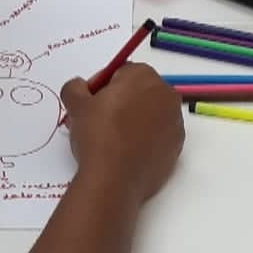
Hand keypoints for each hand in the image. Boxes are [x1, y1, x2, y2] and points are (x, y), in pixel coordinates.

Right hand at [61, 66, 183, 204]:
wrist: (114, 180)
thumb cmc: (97, 135)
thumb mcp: (75, 105)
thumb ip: (75, 87)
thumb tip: (79, 87)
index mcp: (144, 76)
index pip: (120, 72)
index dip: (101, 86)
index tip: (89, 102)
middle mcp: (166, 94)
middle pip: (139, 91)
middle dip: (120, 101)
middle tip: (98, 120)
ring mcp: (175, 122)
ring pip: (151, 114)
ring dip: (134, 120)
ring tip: (112, 138)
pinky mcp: (177, 147)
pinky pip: (158, 136)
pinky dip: (145, 139)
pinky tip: (126, 151)